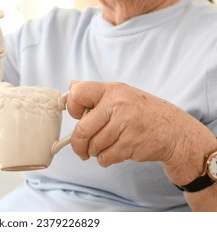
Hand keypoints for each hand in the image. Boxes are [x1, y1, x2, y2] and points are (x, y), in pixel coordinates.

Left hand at [66, 81, 215, 182]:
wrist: (174, 131)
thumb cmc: (143, 113)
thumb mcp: (121, 94)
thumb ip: (95, 92)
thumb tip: (71, 85)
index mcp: (112, 90)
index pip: (77, 94)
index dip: (72, 108)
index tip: (77, 116)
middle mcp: (117, 104)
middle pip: (82, 129)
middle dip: (78, 144)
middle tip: (81, 148)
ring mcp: (125, 124)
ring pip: (93, 146)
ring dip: (95, 152)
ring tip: (104, 147)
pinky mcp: (131, 144)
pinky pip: (105, 157)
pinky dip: (105, 159)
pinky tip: (113, 154)